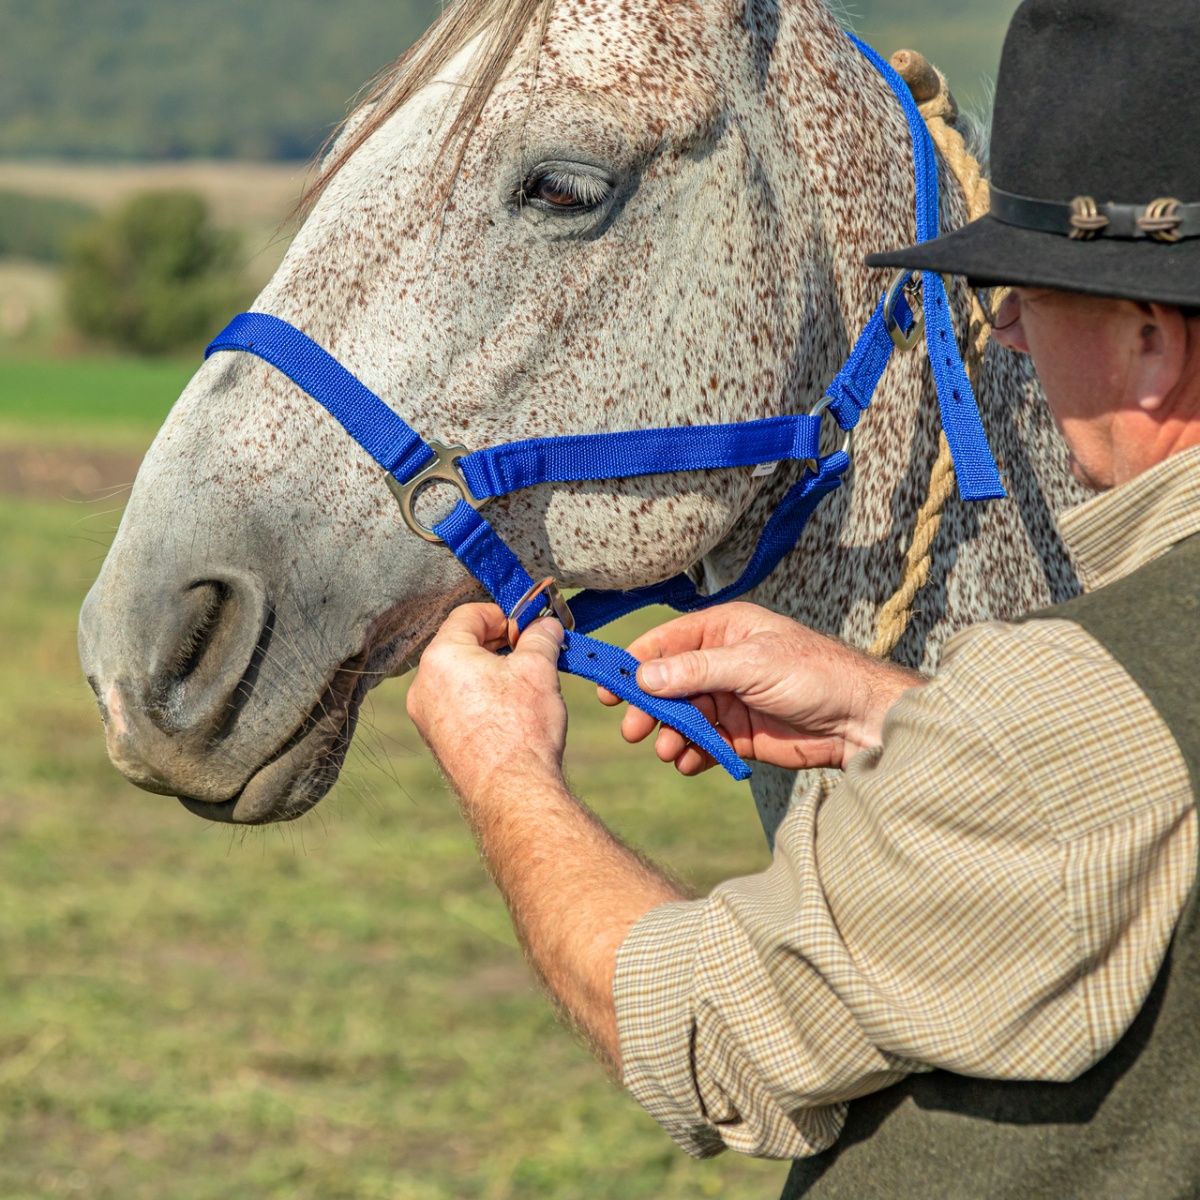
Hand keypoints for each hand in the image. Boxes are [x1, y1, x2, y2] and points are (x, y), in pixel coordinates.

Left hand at [407, 605, 567, 804]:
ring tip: (528, 682)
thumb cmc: (521, 727)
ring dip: (493, 672)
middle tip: (534, 650)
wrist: (511, 793)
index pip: (468, 615)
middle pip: (462, 645)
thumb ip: (540, 638)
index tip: (529, 625)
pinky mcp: (438, 741)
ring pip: (460, 677)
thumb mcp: (538, 669)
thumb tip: (546, 625)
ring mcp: (427, 716)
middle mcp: (423, 685)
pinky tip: (513, 711)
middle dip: (500, 644)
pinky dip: (483, 698)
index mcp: (440, 657)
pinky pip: (459, 704)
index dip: (503, 614)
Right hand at [600, 603, 924, 775]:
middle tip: (633, 731)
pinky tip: (689, 763)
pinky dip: (693, 754)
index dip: (636, 664)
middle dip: (650, 708)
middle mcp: (723, 662)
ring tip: (668, 752)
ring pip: (684, 717)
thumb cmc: (815, 675)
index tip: (610, 688)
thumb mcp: (751, 665)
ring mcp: (731, 699)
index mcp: (724, 630)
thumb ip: (696, 670)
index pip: (667, 643)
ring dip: (671, 734)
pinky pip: (705, 742)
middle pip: (670, 684)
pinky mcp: (742, 733)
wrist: (860, 720)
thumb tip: (645, 677)